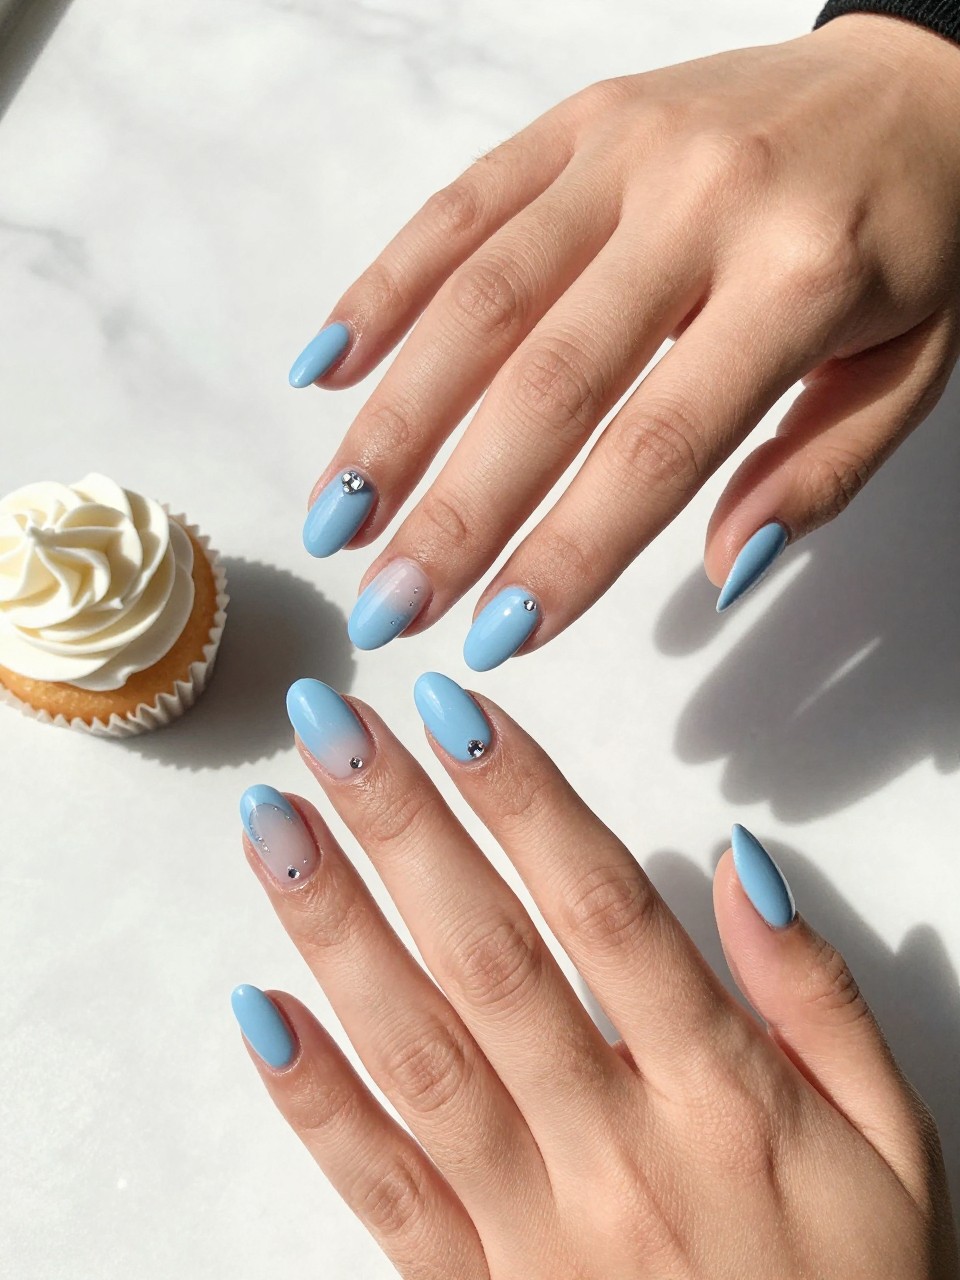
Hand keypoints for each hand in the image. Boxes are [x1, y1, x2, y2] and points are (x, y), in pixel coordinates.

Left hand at [232, 674, 957, 1277]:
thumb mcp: (891, 1140)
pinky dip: (313, 1106)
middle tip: (328, 726)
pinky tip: (257, 1012)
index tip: (453, 709)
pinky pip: (384, 1195)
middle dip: (402, 828)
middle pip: (491, 957)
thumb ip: (819, 995)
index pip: (606, 908)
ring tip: (273, 827)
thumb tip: (737, 863)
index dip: (524, 798)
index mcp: (723, 1093)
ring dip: (336, 933)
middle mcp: (615, 1148)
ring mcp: (533, 1229)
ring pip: (420, 1054)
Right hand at [292, 14, 959, 662]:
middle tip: (388, 605)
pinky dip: (386, 288)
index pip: (657, 445)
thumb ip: (817, 474)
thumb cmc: (915, 240)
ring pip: (480, 297)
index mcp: (798, 277)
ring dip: (394, 417)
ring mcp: (627, 150)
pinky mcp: (579, 122)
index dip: (569, 551)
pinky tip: (328, 370)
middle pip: (546, 381)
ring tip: (338, 516)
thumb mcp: (912, 372)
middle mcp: (699, 201)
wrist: (921, 81)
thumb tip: (715, 571)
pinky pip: (461, 205)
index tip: (499, 637)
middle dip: (455, 509)